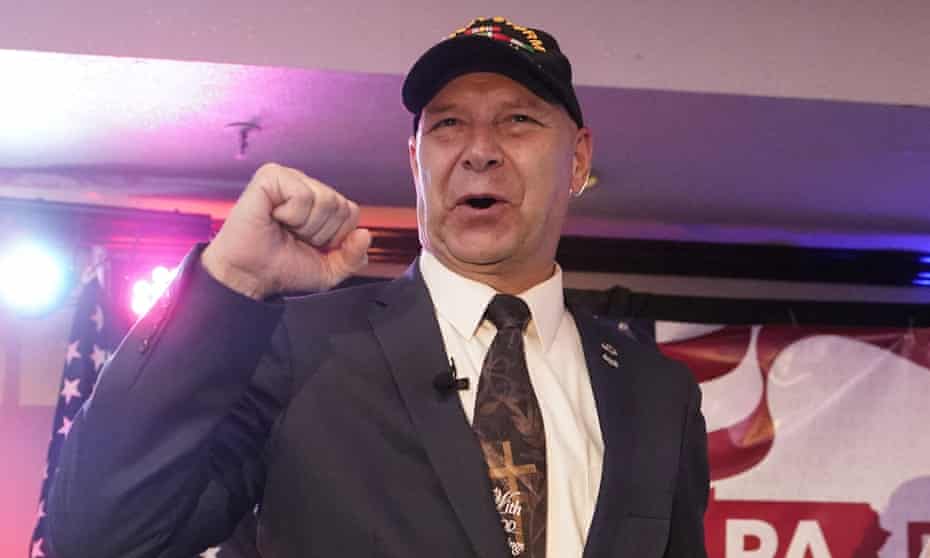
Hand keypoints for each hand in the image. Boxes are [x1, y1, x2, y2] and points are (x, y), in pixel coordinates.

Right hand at [201, 163, 371, 298]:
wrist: (251, 276)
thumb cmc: (283, 268)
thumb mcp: (329, 270)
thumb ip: (354, 257)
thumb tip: (365, 235)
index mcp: (322, 204)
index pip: (351, 212)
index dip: (335, 237)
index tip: (311, 245)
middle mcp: (307, 187)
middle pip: (340, 205)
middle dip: (320, 233)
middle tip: (294, 238)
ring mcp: (290, 179)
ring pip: (324, 200)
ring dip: (304, 225)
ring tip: (283, 228)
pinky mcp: (271, 176)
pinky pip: (302, 194)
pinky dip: (291, 214)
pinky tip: (274, 217)